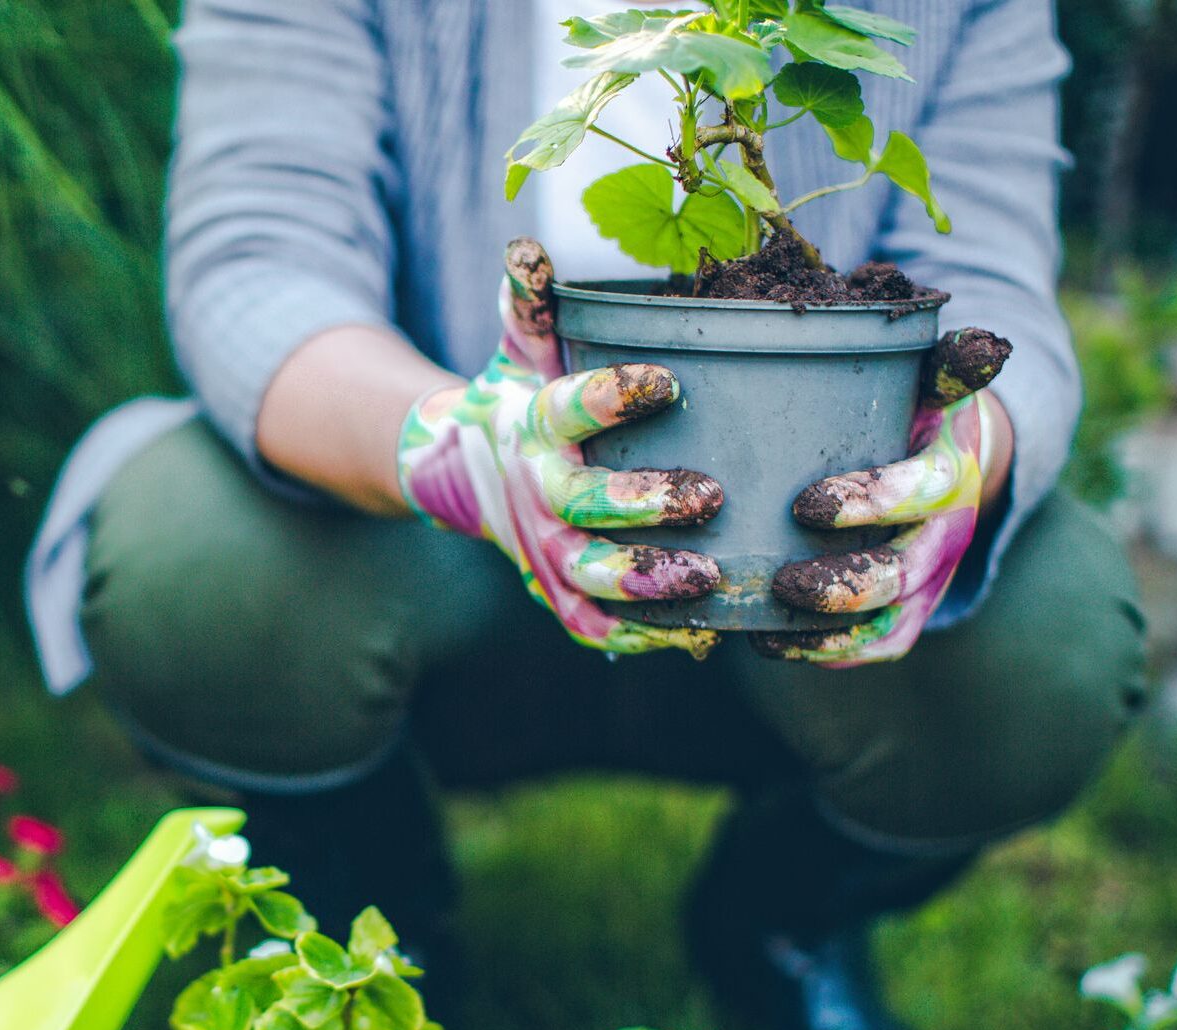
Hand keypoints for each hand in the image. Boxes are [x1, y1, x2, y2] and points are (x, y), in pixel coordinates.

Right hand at [396, 240, 721, 658]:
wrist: (466, 475)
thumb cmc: (520, 400)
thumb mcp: (523, 350)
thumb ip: (533, 304)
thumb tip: (528, 246)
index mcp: (535, 427)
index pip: (571, 409)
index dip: (615, 397)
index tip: (669, 381)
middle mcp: (538, 495)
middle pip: (585, 506)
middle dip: (644, 503)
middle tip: (709, 495)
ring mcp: (547, 552)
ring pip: (592, 576)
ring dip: (648, 579)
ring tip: (711, 576)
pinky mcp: (559, 595)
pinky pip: (596, 625)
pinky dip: (642, 635)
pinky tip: (698, 634)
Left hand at [754, 389, 1007, 666]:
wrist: (951, 458)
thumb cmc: (917, 409)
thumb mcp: (932, 379)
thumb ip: (946, 363)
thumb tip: (985, 346)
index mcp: (951, 471)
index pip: (921, 492)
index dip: (870, 503)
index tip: (805, 506)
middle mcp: (946, 534)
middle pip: (903, 575)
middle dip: (844, 585)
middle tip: (782, 582)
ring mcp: (928, 581)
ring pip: (889, 624)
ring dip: (830, 632)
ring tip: (769, 624)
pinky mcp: (909, 612)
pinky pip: (875, 647)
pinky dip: (826, 653)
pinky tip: (768, 643)